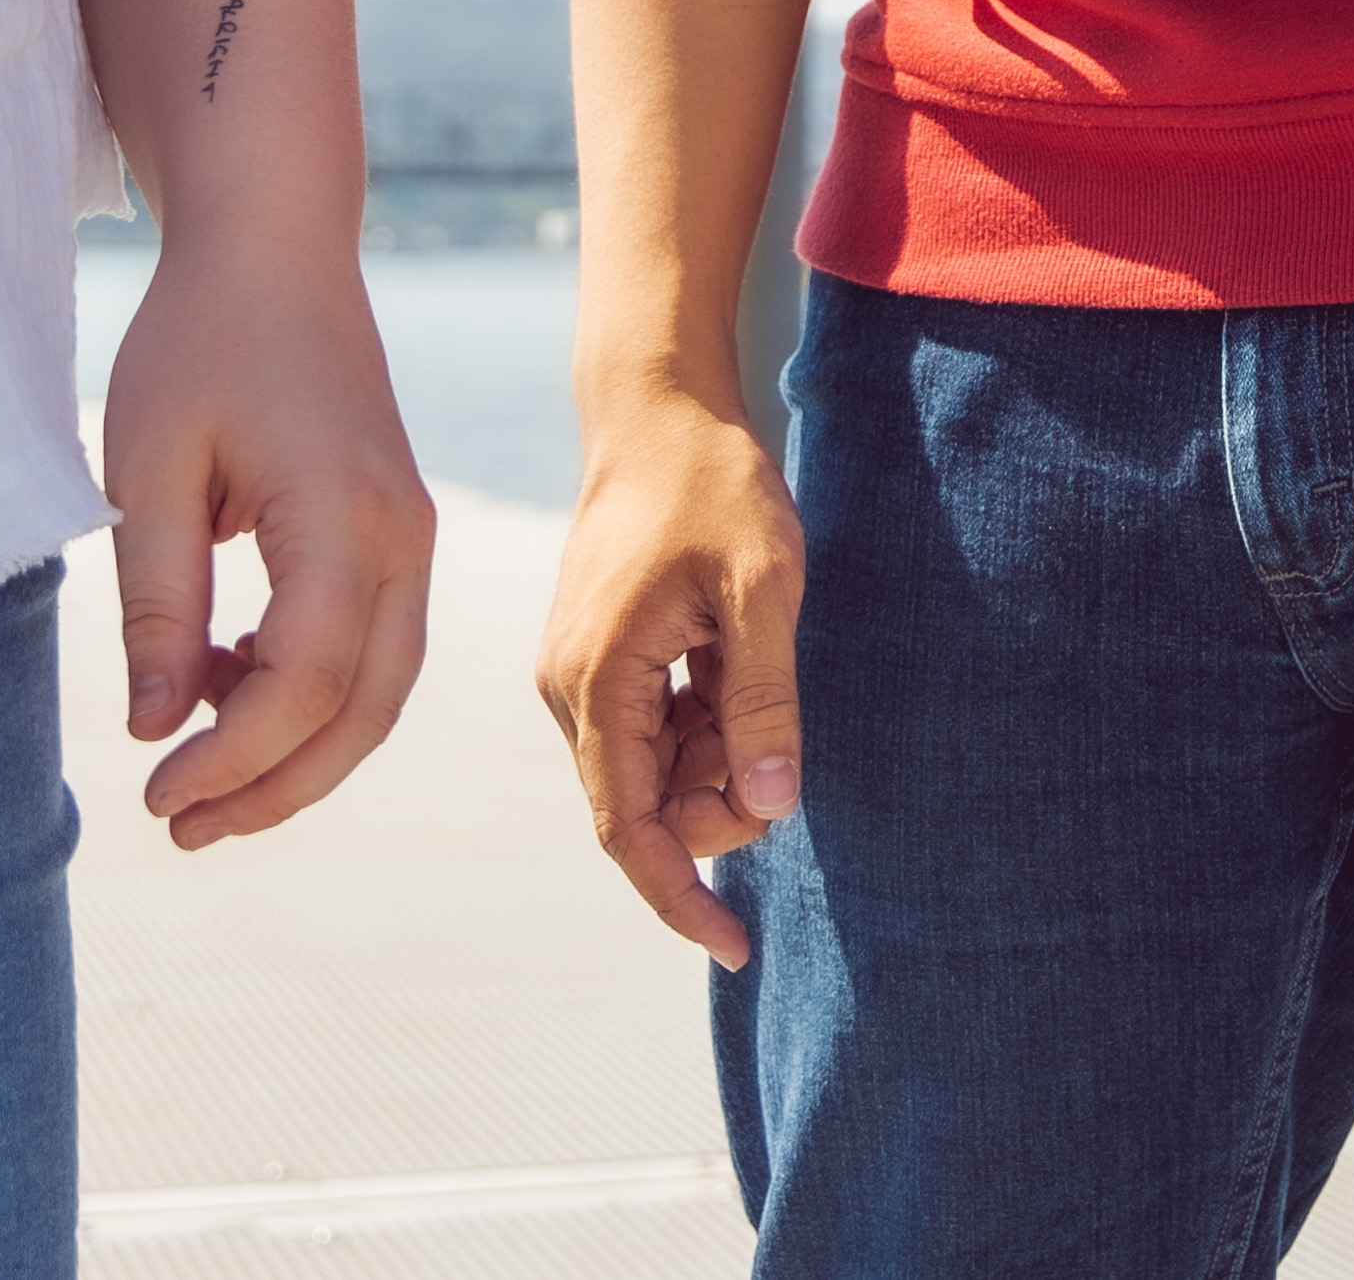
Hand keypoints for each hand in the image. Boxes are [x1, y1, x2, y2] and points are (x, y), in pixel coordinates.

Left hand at [98, 230, 437, 846]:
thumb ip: (157, 605)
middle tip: (179, 826)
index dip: (232, 758)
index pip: (304, 682)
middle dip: (274, 787)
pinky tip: (228, 687)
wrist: (275, 247)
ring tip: (198, 783)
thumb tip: (152, 730)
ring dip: (298, 752)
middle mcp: (401, 533)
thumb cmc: (200, 341)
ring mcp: (411, 531)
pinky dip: (311, 695)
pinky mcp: (397, 528)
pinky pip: (374, 645)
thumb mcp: (149, 468)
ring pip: (380, 688)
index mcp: (342, 514)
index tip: (152, 789)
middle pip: (363, 709)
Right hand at [541, 383, 810, 965]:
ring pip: (653, 768)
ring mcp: (580, 672)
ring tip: (759, 676)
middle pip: (646, 805)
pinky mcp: (600, 654)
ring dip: (716, 760)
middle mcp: (571, 690)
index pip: (629, 831)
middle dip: (719, 807)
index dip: (681, 897)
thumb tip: (772, 808)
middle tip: (783, 749)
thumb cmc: (712, 483)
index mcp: (596, 682)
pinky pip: (653, 726)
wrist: (659, 403)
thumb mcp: (762, 584)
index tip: (736, 950)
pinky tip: (735, 663)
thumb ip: (763, 697)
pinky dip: (704, 724)